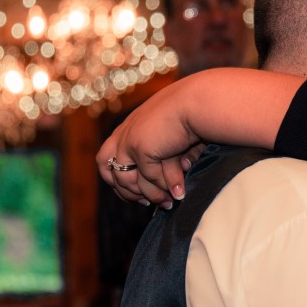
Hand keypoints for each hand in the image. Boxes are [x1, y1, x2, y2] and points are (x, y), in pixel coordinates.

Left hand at [97, 78, 203, 206]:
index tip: (140, 196)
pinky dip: (167, 186)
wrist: (197, 101)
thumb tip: (176, 189)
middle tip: (147, 204)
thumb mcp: (175, 139)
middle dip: (128, 193)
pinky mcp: (140, 148)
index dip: (121, 182)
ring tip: (170, 203)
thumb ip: (170, 161)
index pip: (109, 160)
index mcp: (130, 127)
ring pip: (131, 182)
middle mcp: (124, 134)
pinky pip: (151, 177)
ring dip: (152, 195)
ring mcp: (129, 142)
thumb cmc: (194, 115)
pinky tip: (180, 192)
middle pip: (110, 173)